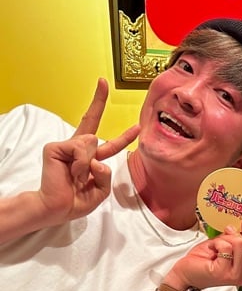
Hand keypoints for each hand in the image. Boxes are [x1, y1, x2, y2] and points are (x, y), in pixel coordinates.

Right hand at [38, 78, 139, 223]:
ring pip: (92, 141)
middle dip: (99, 100)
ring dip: (90, 164)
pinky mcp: (55, 147)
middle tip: (103, 82)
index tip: (136, 124)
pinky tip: (73, 173)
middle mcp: (79, 148)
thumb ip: (106, 173)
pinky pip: (80, 149)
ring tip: (78, 177)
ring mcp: (66, 145)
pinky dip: (81, 164)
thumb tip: (96, 158)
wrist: (58, 208)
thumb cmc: (77, 200)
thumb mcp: (101, 189)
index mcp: (91, 157)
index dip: (123, 135)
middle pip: (91, 120)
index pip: (108, 143)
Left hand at [166, 220, 241, 289]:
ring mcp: (234, 275)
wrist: (185, 275)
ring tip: (216, 246)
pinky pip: (226, 247)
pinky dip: (217, 243)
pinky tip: (211, 250)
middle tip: (225, 239)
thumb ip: (236, 237)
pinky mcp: (222, 272)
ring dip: (224, 239)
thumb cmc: (202, 262)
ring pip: (240, 244)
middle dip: (239, 237)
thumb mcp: (224, 245)